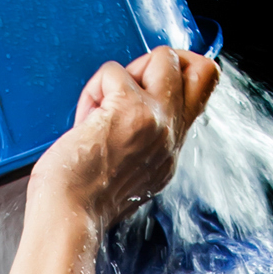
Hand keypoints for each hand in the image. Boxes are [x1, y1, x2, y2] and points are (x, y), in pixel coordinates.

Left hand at [52, 47, 217, 224]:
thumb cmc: (81, 200)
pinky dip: (94, 88)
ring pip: (165, 57)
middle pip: (203, 68)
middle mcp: (172, 136)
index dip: (179, 75)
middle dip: (164, 63)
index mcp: (169, 152)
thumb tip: (128, 103)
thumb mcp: (129, 173)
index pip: (201, 96)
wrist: (69, 216)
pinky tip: (85, 119)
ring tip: (103, 105)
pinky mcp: (132, 109)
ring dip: (128, 72)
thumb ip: (141, 140)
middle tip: (129, 88)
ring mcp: (158, 121)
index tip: (146, 84)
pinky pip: (114, 71)